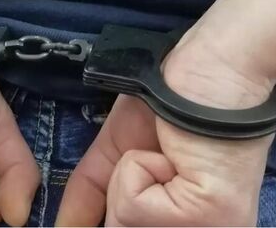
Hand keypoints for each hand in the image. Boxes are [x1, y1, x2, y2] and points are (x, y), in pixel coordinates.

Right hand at [57, 32, 274, 225]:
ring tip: (168, 151)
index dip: (108, 211)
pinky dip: (138, 165)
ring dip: (130, 173)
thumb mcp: (121, 153)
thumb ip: (91, 194)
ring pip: (121, 221)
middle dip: (120, 187)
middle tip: (158, 155)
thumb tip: (62, 227)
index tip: (119, 186)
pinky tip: (174, 150)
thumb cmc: (174, 98)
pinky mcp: (206, 215)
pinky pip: (131, 204)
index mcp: (191, 225)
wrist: (212, 64)